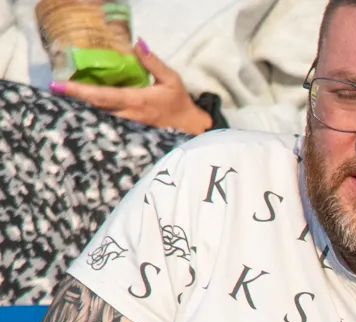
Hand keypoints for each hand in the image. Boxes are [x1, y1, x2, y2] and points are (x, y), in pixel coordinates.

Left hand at [52, 44, 213, 133]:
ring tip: (63, 100)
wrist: (192, 130)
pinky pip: (107, 126)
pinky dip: (93, 118)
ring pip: (98, 120)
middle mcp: (128, 117)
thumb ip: (152, 63)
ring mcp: (127, 128)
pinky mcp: (129, 135)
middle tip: (54, 90)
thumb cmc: (180, 104)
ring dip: (81, 110)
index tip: (59, 85)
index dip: (80, 91)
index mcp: (136, 101)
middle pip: (94, 110)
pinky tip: (81, 113)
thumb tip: (137, 44)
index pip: (102, 96)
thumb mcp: (171, 80)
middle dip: (74, 101)